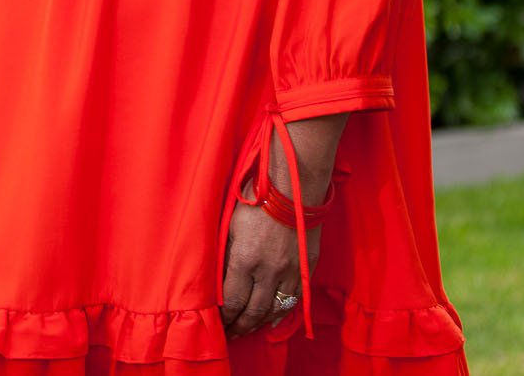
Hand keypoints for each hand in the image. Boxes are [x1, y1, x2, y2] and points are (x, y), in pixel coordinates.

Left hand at [220, 196, 321, 338]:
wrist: (295, 188)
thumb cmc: (257, 199)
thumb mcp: (231, 225)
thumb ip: (226, 254)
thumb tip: (220, 278)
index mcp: (245, 259)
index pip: (232, 300)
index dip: (225, 317)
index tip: (218, 324)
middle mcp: (268, 272)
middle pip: (253, 311)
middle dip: (240, 326)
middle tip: (231, 335)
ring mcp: (290, 272)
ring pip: (274, 309)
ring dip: (259, 323)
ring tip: (248, 330)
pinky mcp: (306, 269)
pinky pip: (294, 299)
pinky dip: (282, 313)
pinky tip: (273, 319)